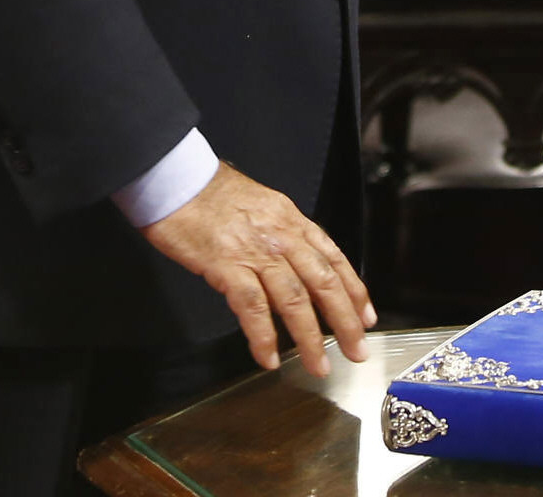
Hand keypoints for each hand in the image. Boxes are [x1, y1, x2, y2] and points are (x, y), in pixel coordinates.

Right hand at [141, 162, 374, 374]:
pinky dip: (263, 336)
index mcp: (290, 219)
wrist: (176, 177)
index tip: (365, 317)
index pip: (333, 257)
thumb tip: (294, 264)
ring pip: (294, 299)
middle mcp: (281, 235)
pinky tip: (269, 357)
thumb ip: (280, 233)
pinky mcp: (227, 264)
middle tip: (356, 350)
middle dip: (344, 321)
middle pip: (323, 282)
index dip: (354, 289)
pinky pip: (252, 307)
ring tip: (319, 365)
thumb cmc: (210, 192)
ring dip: (310, 338)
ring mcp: (255, 250)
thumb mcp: (260, 204)